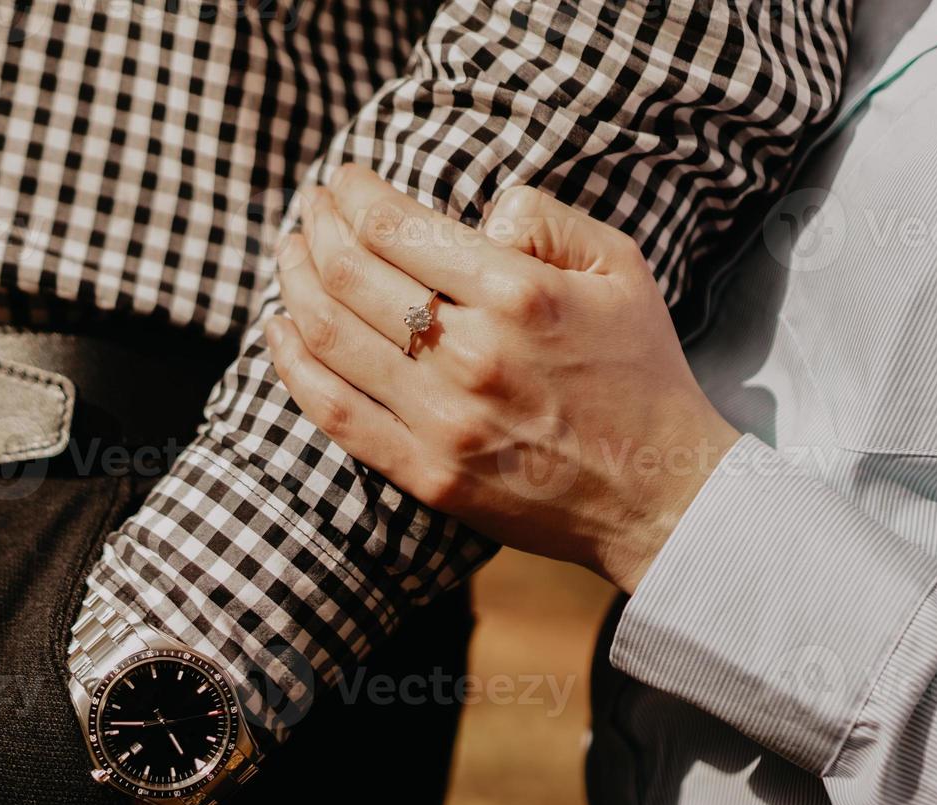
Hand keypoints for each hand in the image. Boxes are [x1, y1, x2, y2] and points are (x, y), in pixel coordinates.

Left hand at [266, 166, 740, 591]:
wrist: (659, 493)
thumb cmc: (641, 372)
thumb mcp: (620, 267)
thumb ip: (546, 217)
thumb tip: (475, 211)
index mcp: (519, 295)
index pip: (395, 226)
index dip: (352, 193)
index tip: (341, 179)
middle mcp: (472, 356)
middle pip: (349, 274)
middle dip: (316, 226)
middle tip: (309, 207)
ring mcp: (443, 421)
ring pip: (329, 336)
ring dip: (293, 283)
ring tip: (288, 254)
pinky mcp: (426, 474)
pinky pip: (335, 412)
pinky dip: (292, 366)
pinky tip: (278, 330)